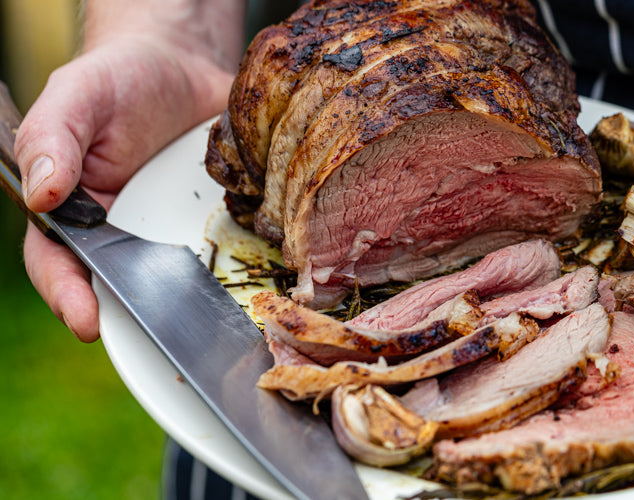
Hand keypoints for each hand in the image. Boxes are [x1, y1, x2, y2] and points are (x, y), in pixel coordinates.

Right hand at [14, 1, 242, 341]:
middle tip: (164, 343)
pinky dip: (240, 274)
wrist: (181, 63)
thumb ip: (53, 140)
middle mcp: (121, 233)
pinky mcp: (215, 225)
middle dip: (138, 320)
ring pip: (178, 283)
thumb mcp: (77, 97)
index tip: (88, 321)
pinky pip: (227, 256)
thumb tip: (41, 194)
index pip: (59, 264)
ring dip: (195, 307)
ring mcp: (170, 234)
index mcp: (72, 212)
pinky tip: (258, 285)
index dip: (69, 297)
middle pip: (122, 288)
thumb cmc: (117, 79)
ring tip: (214, 330)